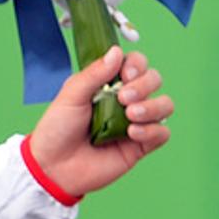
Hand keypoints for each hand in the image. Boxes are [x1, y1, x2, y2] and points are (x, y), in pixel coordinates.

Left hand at [28, 48, 173, 198]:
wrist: (53, 166)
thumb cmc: (57, 129)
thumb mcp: (71, 95)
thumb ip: (94, 73)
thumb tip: (116, 51)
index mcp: (108, 84)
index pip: (136, 63)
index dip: (137, 64)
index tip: (125, 74)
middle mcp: (126, 100)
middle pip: (154, 79)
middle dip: (144, 85)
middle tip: (123, 98)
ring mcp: (135, 122)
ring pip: (165, 104)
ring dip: (152, 106)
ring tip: (130, 115)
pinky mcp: (139, 145)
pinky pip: (162, 133)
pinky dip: (152, 130)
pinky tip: (132, 133)